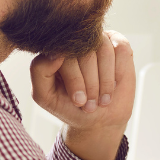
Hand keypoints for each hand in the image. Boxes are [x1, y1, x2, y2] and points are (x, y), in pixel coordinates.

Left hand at [30, 31, 134, 159]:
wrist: (99, 119)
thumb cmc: (69, 106)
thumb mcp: (45, 95)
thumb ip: (39, 71)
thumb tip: (55, 52)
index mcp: (55, 48)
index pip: (63, 51)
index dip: (74, 78)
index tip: (78, 101)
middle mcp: (76, 40)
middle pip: (85, 52)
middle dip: (90, 83)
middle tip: (90, 105)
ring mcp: (97, 39)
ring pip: (104, 50)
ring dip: (104, 80)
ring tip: (101, 100)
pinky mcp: (118, 43)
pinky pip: (120, 50)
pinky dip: (117, 72)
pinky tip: (113, 86)